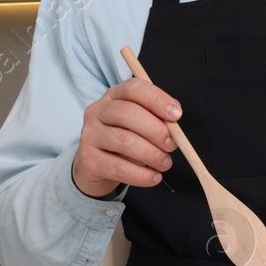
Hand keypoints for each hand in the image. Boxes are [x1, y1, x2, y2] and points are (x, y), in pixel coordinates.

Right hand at [71, 78, 182, 196]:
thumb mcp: (141, 124)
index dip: (157, 100)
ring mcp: (89, 134)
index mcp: (114, 95)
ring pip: (125, 141)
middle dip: (156, 130)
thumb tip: (174, 120)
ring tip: (165, 163)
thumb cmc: (126, 139)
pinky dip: (141, 175)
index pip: (134, 88)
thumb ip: (158, 118)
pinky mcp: (88, 159)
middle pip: (127, 113)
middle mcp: (98, 111)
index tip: (176, 115)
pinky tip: (154, 177)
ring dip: (152, 154)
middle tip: (172, 145)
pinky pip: (119, 168)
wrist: (97, 167)